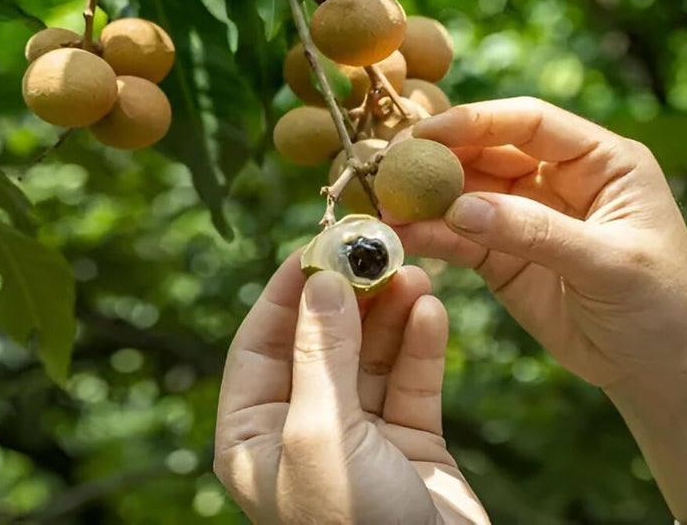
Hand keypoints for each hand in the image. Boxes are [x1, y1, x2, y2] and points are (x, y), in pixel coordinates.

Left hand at [214, 251, 487, 524]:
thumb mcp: (321, 435)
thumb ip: (320, 354)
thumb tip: (320, 281)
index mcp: (255, 436)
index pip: (260, 344)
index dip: (287, 290)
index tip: (319, 241)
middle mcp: (301, 431)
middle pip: (320, 342)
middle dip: (348, 294)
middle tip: (377, 246)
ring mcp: (358, 437)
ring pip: (370, 355)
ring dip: (390, 311)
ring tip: (413, 272)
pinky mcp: (410, 444)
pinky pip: (412, 382)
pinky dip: (422, 344)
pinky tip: (432, 309)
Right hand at [397, 96, 686, 387]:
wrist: (664, 372)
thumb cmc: (661, 307)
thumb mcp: (609, 264)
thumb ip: (536, 232)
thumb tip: (461, 208)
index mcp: (602, 162)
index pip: (531, 123)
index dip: (477, 122)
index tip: (426, 134)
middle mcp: (561, 180)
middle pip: (489, 153)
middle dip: (440, 160)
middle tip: (390, 169)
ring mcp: (529, 218)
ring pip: (468, 195)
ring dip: (427, 200)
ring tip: (385, 207)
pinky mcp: (507, 258)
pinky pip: (463, 239)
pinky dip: (433, 236)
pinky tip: (403, 237)